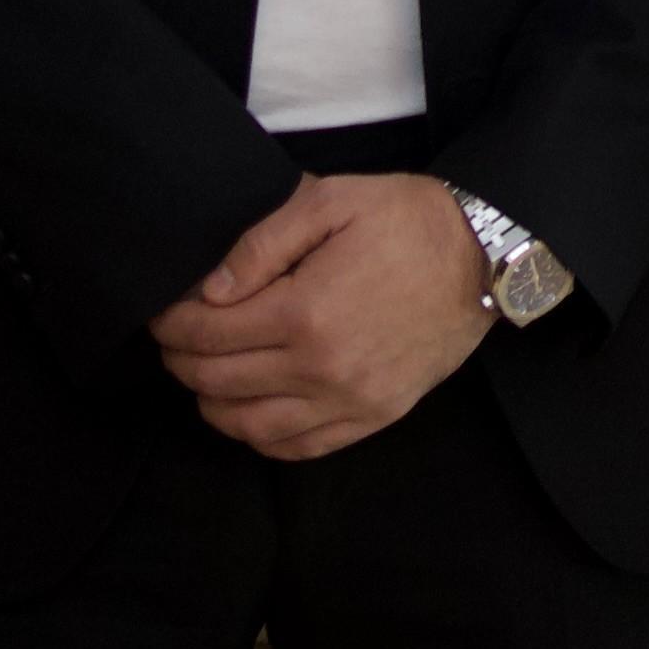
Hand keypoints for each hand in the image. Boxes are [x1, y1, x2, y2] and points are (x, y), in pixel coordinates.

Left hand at [147, 172, 494, 461]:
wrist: (485, 255)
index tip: (163, 313)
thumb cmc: (408, 220)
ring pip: (249, 426)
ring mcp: (348, 401)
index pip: (209, 333)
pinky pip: (297, 447)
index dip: (173, 323)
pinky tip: (251, 411)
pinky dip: (260, 437)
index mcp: (304, 312)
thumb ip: (262, 243)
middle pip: (218, 383)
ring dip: (212, 404)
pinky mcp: (373, 417)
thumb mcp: (332, 200)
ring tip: (206, 376)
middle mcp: (320, 369)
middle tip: (175, 340)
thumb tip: (210, 290)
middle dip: (181, 361)